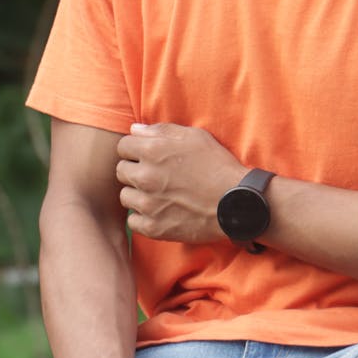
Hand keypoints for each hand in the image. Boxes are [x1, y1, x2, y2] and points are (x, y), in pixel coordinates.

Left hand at [116, 123, 244, 243]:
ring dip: (137, 194)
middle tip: (154, 175)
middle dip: (134, 170)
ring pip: (125, 196)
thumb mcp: (195, 137)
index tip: (147, 155)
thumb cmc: (217, 165)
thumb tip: (134, 129)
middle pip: (121, 171)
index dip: (135, 149)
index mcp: (153, 150)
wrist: (237, 201)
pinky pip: (133, 221)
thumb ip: (161, 130)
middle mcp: (146, 176)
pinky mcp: (154, 227)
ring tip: (158, 194)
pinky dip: (143, 217)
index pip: (123, 146)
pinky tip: (160, 211)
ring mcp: (148, 204)